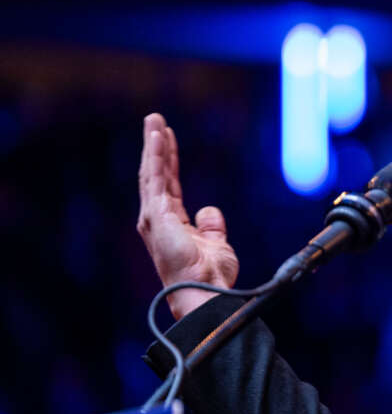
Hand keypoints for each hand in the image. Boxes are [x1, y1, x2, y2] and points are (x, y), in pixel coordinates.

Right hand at [137, 113, 238, 318]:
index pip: (169, 185)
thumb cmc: (211, 276)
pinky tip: (157, 138)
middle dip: (156, 147)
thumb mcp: (216, 244)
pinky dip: (156, 157)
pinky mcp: (156, 216)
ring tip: (154, 121)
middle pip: (156, 175)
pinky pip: (156, 179)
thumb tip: (209, 210)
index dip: (169, 161)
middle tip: (155, 121)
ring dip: (153, 146)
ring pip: (152, 173)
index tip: (169, 139)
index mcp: (171, 224)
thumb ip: (211, 226)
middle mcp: (158, 219)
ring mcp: (154, 217)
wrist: (205, 292)